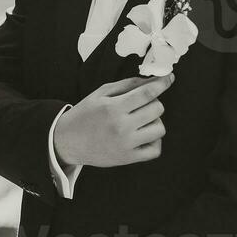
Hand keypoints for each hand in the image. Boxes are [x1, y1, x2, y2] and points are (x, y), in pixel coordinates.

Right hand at [53, 74, 173, 167]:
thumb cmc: (85, 114)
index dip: (162, 83)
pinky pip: (155, 150)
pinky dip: (155, 141)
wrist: (67, 141)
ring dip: (155, 121)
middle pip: (157, 109)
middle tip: (143, 104)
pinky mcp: (128, 158)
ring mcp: (126, 144)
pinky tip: (144, 135)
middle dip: (154, 102)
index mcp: (114, 107)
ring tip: (142, 120)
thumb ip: (126, 85)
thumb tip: (150, 79)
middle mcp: (121, 126)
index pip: (147, 93)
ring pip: (159, 128)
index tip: (169, 78)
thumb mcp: (100, 93)